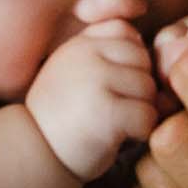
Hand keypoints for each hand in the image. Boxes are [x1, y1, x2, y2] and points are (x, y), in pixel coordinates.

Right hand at [24, 19, 160, 180]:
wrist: (33, 156)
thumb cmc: (61, 118)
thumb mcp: (73, 73)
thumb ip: (103, 54)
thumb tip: (154, 51)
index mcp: (78, 44)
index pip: (126, 31)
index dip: (129, 59)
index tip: (111, 85)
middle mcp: (85, 55)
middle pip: (143, 60)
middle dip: (138, 87)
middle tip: (116, 109)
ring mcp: (95, 81)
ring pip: (148, 88)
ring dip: (141, 111)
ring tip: (115, 125)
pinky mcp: (106, 112)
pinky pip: (147, 115)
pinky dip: (140, 132)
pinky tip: (118, 139)